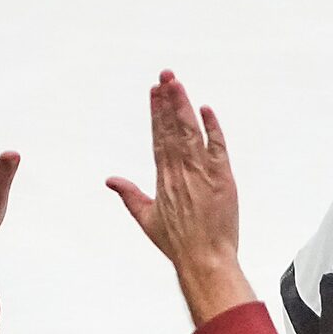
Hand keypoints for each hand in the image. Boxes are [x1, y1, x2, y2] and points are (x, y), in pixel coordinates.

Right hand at [107, 72, 250, 324]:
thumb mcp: (146, 218)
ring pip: (192, 131)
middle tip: (166, 75)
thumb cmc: (178, 242)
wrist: (204, 258)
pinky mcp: (222, 177)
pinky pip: (217, 146)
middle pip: (173, 127)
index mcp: (163, 177)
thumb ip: (129, 195)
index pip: (158, 136)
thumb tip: (110, 180)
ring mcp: (202, 172)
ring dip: (184, 105)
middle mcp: (180, 170)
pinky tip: (205, 109)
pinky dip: (213, 127)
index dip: (156, 112)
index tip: (154, 92)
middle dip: (169, 99)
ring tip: (178, 83)